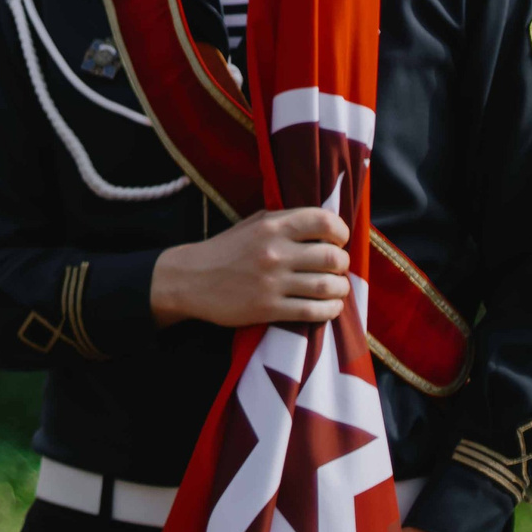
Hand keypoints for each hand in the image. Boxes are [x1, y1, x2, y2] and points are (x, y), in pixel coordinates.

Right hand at [151, 206, 351, 327]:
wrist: (189, 280)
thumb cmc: (225, 250)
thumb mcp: (252, 223)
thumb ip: (285, 220)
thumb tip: (325, 225)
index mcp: (271, 226)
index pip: (324, 222)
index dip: (341, 232)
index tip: (338, 241)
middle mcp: (274, 252)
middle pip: (333, 258)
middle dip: (342, 264)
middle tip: (336, 268)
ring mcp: (271, 282)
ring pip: (328, 286)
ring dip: (340, 288)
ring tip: (335, 288)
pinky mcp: (268, 308)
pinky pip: (313, 311)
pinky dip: (330, 310)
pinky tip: (328, 306)